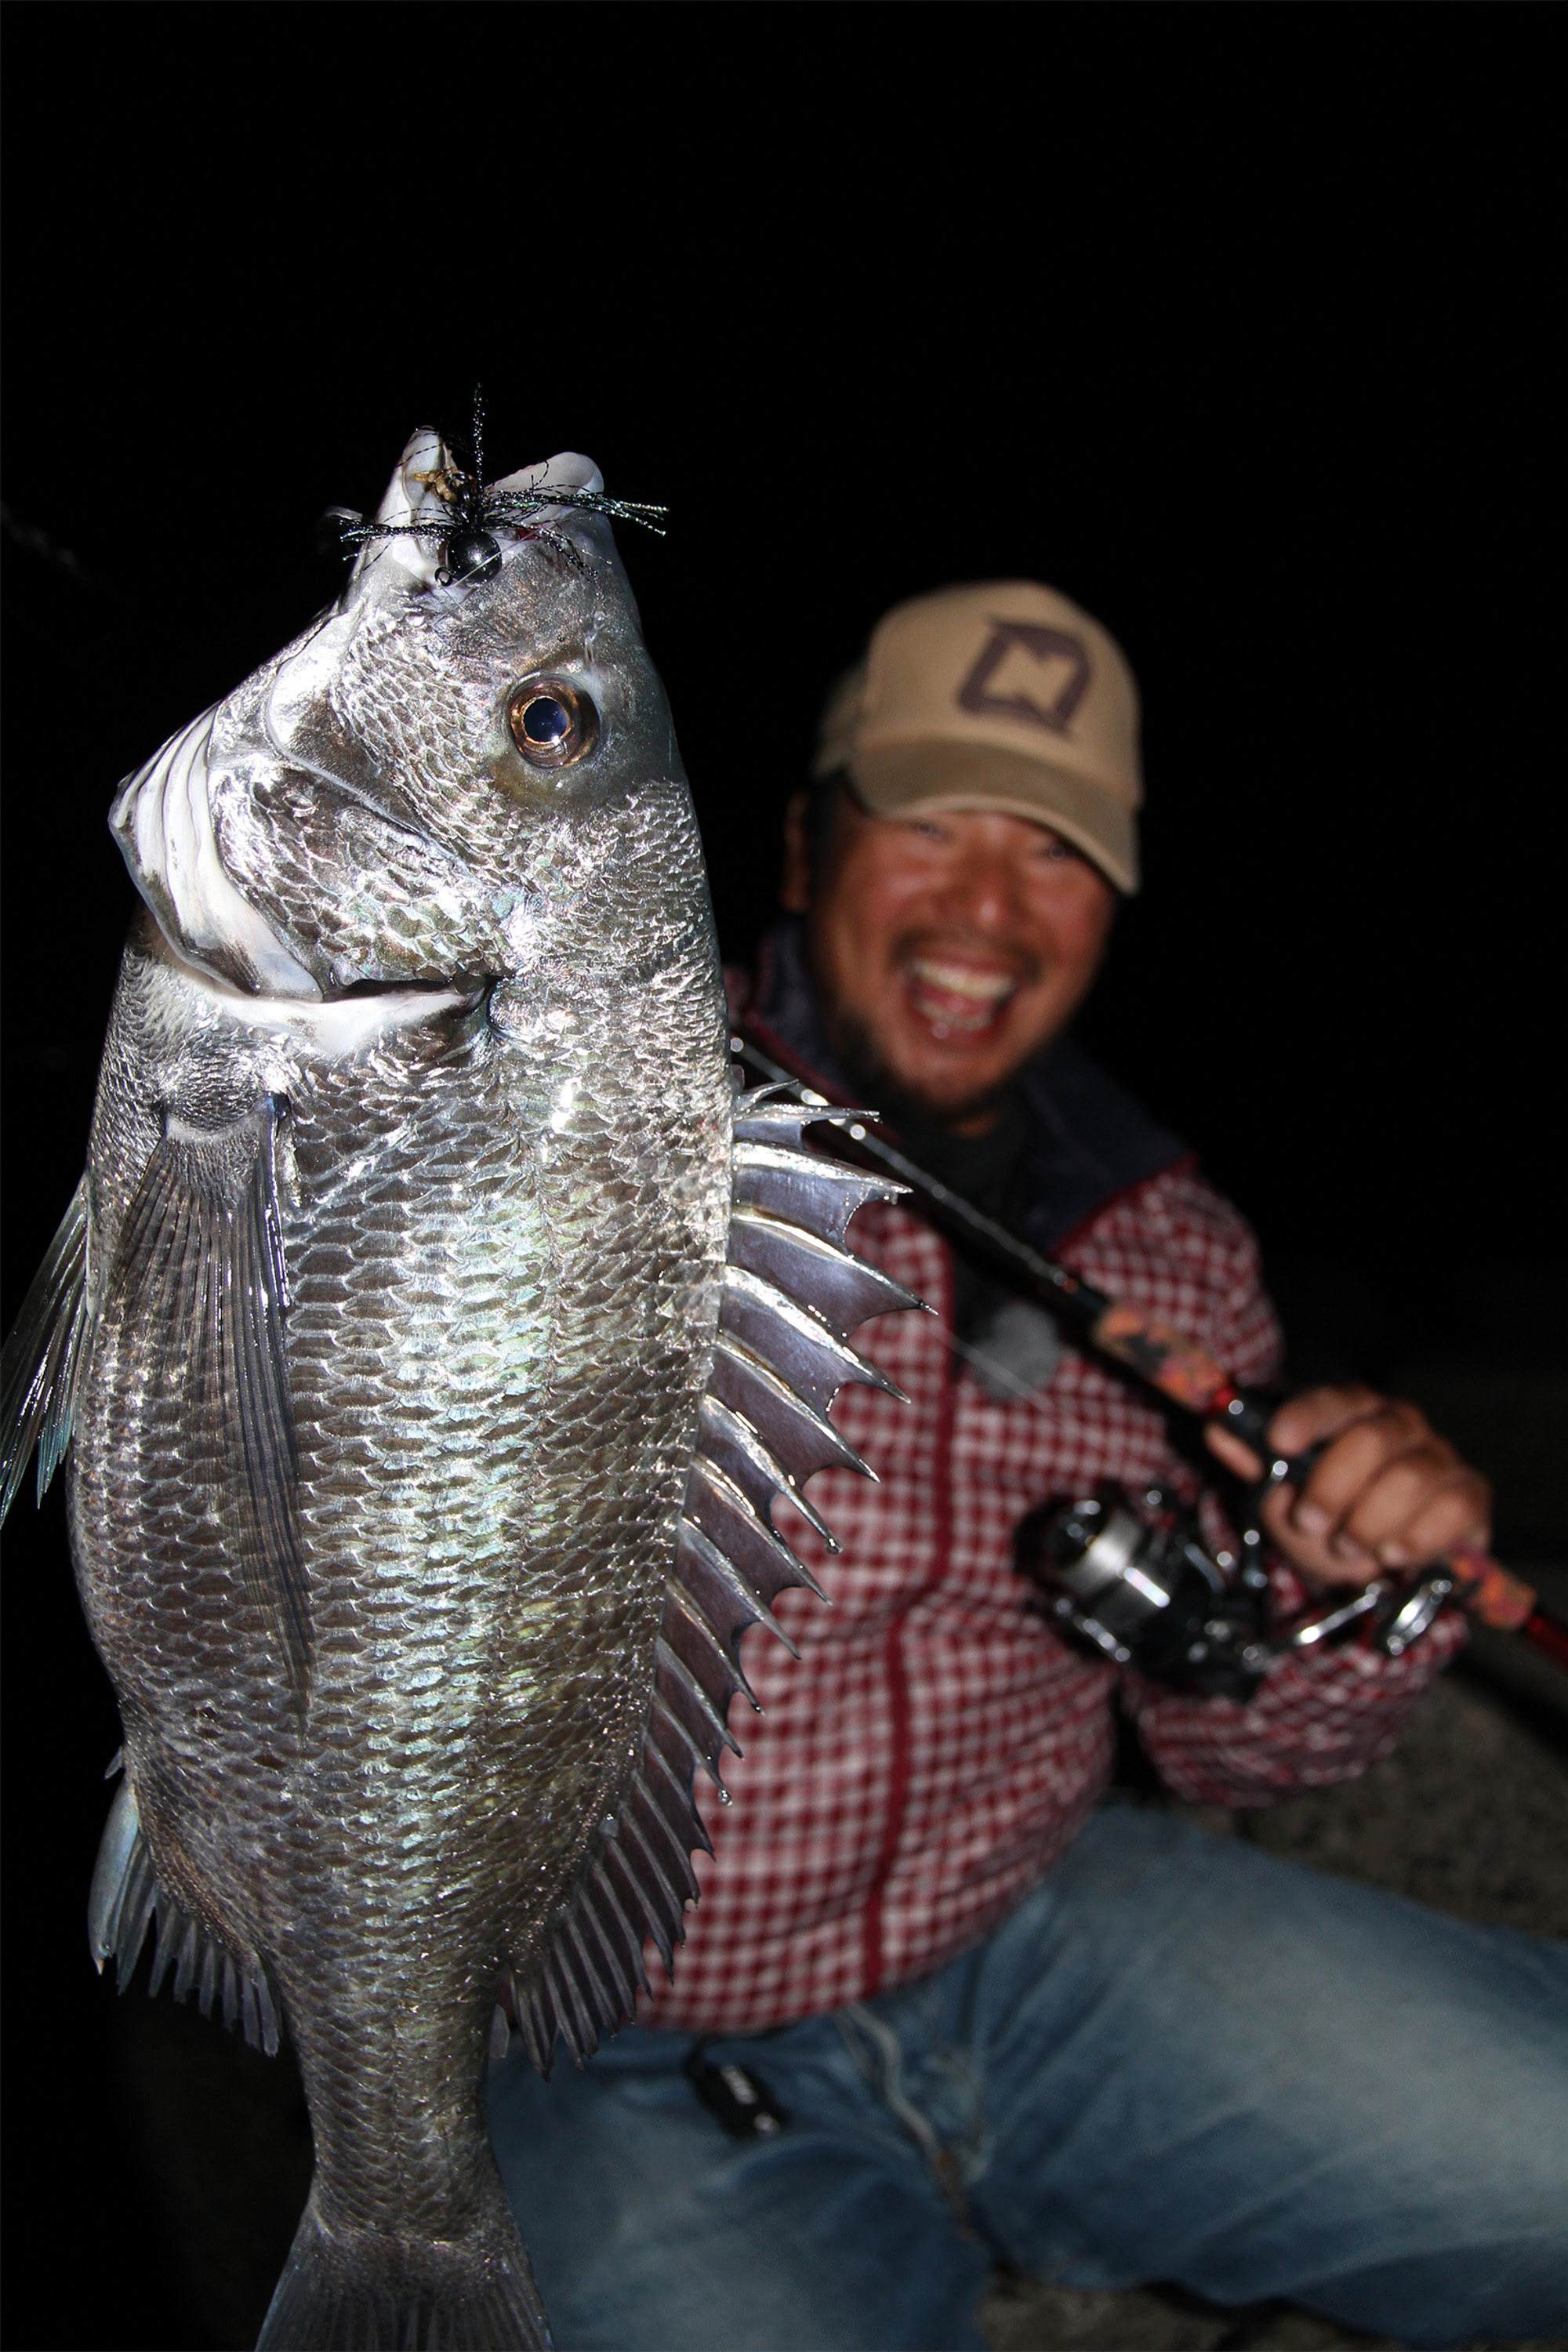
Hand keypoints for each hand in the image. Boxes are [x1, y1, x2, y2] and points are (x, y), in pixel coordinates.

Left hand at [1205, 1384, 1490, 1589]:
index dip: (1306, 1417)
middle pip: (1371, 1439)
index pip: (1333, 1400)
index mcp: (1353, 1412)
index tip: (1280, 1442)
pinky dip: (1416, 1536)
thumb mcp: (1282, 1496)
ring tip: (1347, 1547)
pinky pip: (1451, 1506)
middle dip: (1332, 1487)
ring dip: (1368, 1522)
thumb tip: (1217, 1429)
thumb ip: (1255, 1462)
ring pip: (1409, 1477)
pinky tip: (1393, 1554)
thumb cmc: (1327, 1521)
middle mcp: (1400, 1424)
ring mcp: (1439, 1457)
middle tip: (1309, 1522)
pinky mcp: (1469, 1495)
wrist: (1375, 1571)